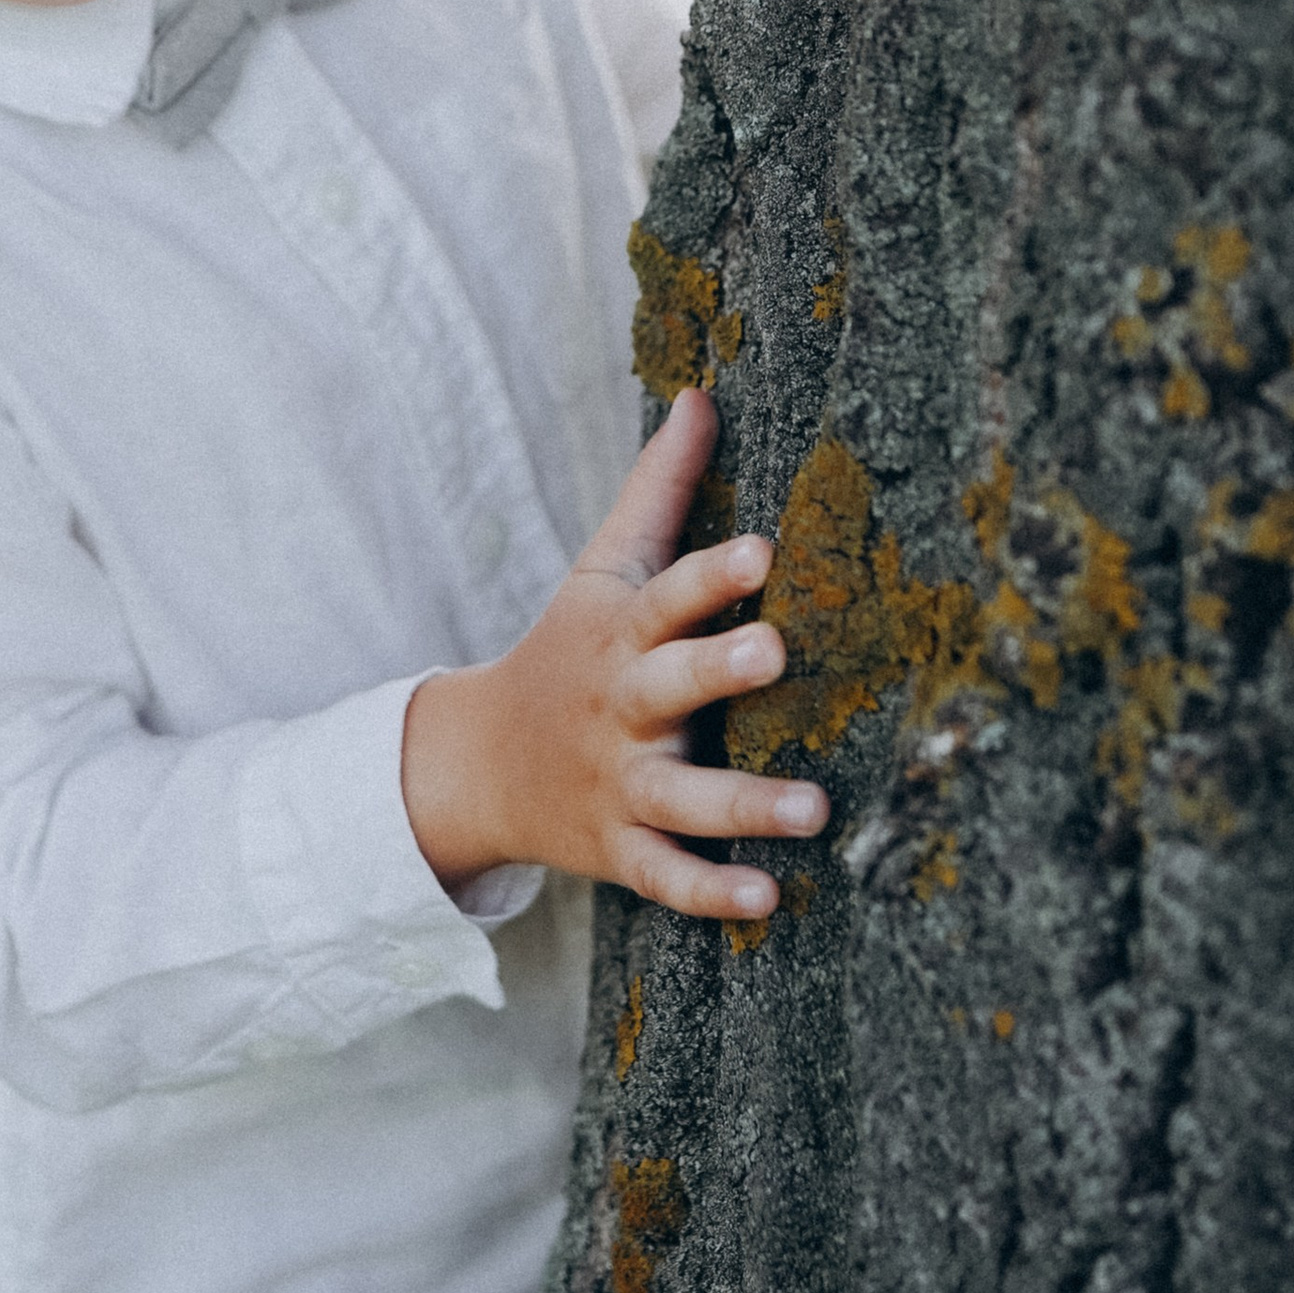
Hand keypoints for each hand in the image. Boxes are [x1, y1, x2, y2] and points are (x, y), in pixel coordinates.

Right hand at [400, 389, 822, 921]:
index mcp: (622, 633)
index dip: (711, 573)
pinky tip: (768, 898)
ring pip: (682, 796)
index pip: (666, 595)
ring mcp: (619, 782)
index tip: (761, 550)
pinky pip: (664, 877)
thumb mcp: (602, 569)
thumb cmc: (569, 649)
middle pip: (669, 684)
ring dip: (746, 803)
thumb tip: (701, 394)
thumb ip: (658, 488)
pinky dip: (710, 893)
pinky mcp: (619, 847)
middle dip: (720, 669)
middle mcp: (621, 707)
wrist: (478, 761)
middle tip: (777, 650)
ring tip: (816, 807)